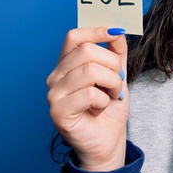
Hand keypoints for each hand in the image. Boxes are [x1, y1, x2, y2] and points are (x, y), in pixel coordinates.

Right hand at [47, 27, 128, 170]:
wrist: (108, 141)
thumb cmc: (109, 109)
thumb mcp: (117, 76)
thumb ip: (116, 53)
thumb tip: (118, 31)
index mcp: (67, 65)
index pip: (74, 36)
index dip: (96, 31)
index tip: (117, 32)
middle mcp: (56, 77)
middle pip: (87, 51)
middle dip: (113, 65)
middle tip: (118, 83)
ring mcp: (54, 94)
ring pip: (90, 71)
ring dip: (112, 83)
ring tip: (112, 96)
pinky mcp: (58, 112)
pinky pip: (89, 93)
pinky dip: (103, 101)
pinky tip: (99, 109)